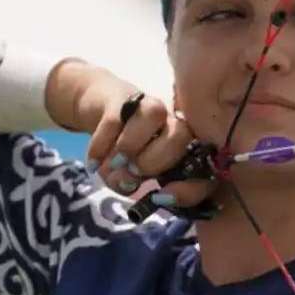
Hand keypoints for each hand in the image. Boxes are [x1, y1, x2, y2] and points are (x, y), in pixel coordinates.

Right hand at [46, 59, 211, 202]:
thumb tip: (127, 183)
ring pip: (154, 115)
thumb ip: (129, 183)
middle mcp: (173, 122)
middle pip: (180, 137)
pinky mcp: (121, 96)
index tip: (162, 198)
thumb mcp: (129, 173)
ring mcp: (149, 105)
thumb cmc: (125, 148)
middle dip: (154, 162)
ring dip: (131, 146)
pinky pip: (114, 119)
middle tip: (133, 172)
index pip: (201, 167)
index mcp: (185, 147)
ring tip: (115, 163)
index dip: (188, 188)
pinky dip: (101, 145)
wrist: (103, 106)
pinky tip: (93, 163)